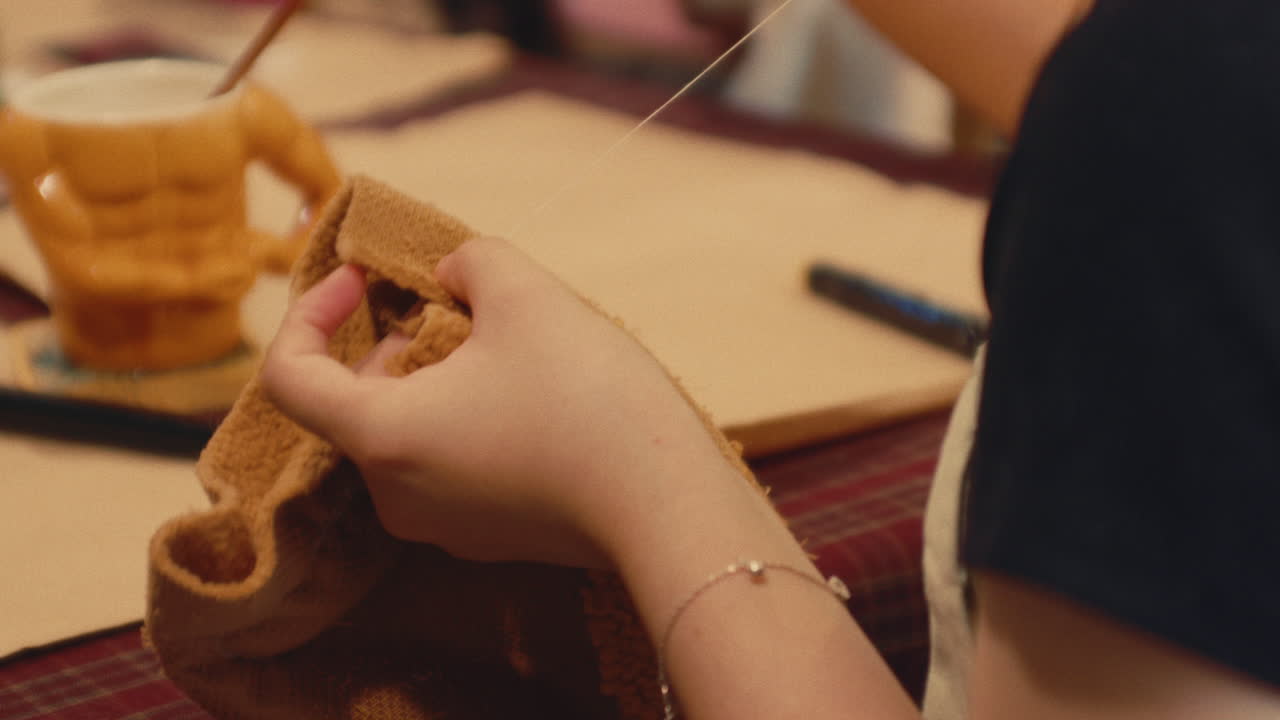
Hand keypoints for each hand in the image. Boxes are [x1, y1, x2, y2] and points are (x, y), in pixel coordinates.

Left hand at [261, 237, 741, 567]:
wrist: (666, 503)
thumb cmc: (586, 395)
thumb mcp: (525, 293)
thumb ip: (470, 259)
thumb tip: (453, 274)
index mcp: (381, 436)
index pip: (291, 376)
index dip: (310, 312)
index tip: (361, 281)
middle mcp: (395, 495)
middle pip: (357, 403)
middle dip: (395, 344)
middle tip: (458, 308)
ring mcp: (441, 526)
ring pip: (406, 435)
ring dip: (435, 381)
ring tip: (503, 350)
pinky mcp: (487, 539)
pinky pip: (448, 468)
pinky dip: (465, 422)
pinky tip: (532, 400)